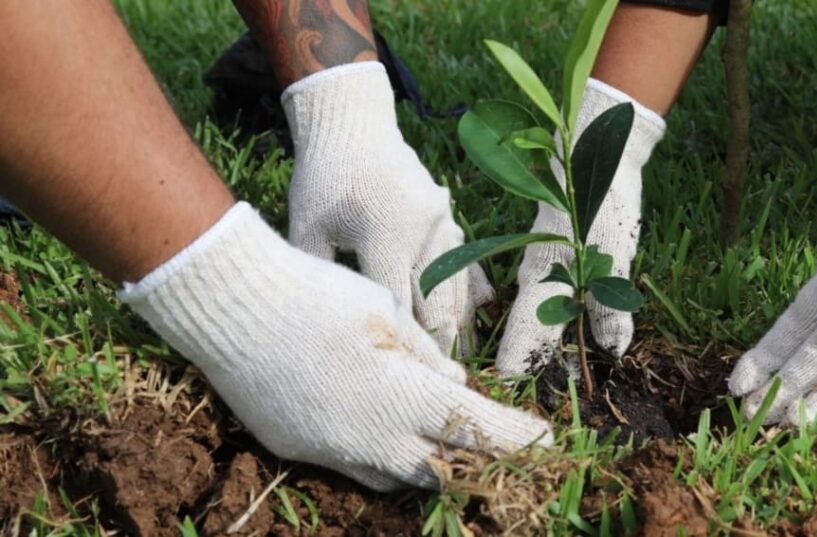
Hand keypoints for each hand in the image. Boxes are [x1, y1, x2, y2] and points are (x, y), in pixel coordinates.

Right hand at [120, 203, 551, 490]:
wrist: (230, 306)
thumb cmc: (316, 293)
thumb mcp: (386, 311)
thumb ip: (427, 356)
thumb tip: (458, 383)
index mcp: (405, 395)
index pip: (478, 428)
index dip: (516, 437)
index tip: (544, 439)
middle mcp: (372, 436)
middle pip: (442, 469)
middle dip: (472, 462)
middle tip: (489, 443)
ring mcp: (332, 451)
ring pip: (395, 478)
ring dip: (422, 462)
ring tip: (434, 437)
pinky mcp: (297, 451)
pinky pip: (350, 467)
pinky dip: (374, 453)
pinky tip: (374, 426)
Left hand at [283, 63, 491, 354]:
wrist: (353, 124)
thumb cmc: (322, 177)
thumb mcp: (307, 227)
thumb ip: (316, 274)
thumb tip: (320, 325)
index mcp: (386, 235)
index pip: (399, 302)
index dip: (405, 342)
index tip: (408, 376)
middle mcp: (423, 230)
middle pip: (436, 300)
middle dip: (440, 342)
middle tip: (442, 381)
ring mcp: (441, 221)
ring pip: (457, 283)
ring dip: (460, 321)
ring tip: (463, 358)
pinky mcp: (447, 215)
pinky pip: (466, 259)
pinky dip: (472, 287)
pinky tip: (482, 313)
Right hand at [497, 79, 664, 374]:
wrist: (594, 148)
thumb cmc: (602, 202)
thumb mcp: (614, 258)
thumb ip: (609, 307)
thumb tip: (613, 351)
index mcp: (540, 285)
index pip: (519, 345)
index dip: (518, 378)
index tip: (516, 406)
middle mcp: (534, 281)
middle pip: (531, 337)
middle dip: (542, 371)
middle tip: (559, 403)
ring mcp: (542, 269)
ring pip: (545, 320)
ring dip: (558, 349)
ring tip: (577, 382)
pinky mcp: (556, 258)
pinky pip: (556, 301)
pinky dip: (567, 323)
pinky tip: (587, 337)